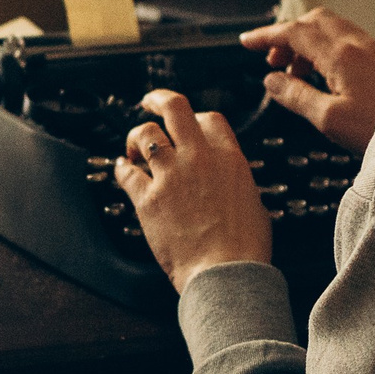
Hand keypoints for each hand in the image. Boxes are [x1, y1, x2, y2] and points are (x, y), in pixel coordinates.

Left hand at [116, 90, 271, 294]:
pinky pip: (126, 172)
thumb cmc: (245, 247)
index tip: (187, 122)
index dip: (195, 117)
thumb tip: (225, 178)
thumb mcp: (253, 201)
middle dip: (157, 99)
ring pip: (144, 134)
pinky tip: (122, 169)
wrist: (226, 274)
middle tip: (148, 102)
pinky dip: (121, 168)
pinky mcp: (147, 199)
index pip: (209, 118)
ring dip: (135, 137)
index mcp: (228, 158)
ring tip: (134, 148)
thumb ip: (233, 180)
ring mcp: (171, 176)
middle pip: (174, 107)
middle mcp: (198, 158)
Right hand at [241, 8, 374, 153]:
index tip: (246, 42)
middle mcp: (356, 44)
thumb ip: (297, 96)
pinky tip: (324, 74)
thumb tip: (271, 82)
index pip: (293, 32)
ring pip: (328, 28)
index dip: (266, 35)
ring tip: (295, 72)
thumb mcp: (330, 119)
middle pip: (311, 21)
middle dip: (286, 35)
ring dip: (305, 41)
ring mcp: (370, 48)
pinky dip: (324, 48)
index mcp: (339, 54)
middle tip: (271, 60)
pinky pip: (344, 39)